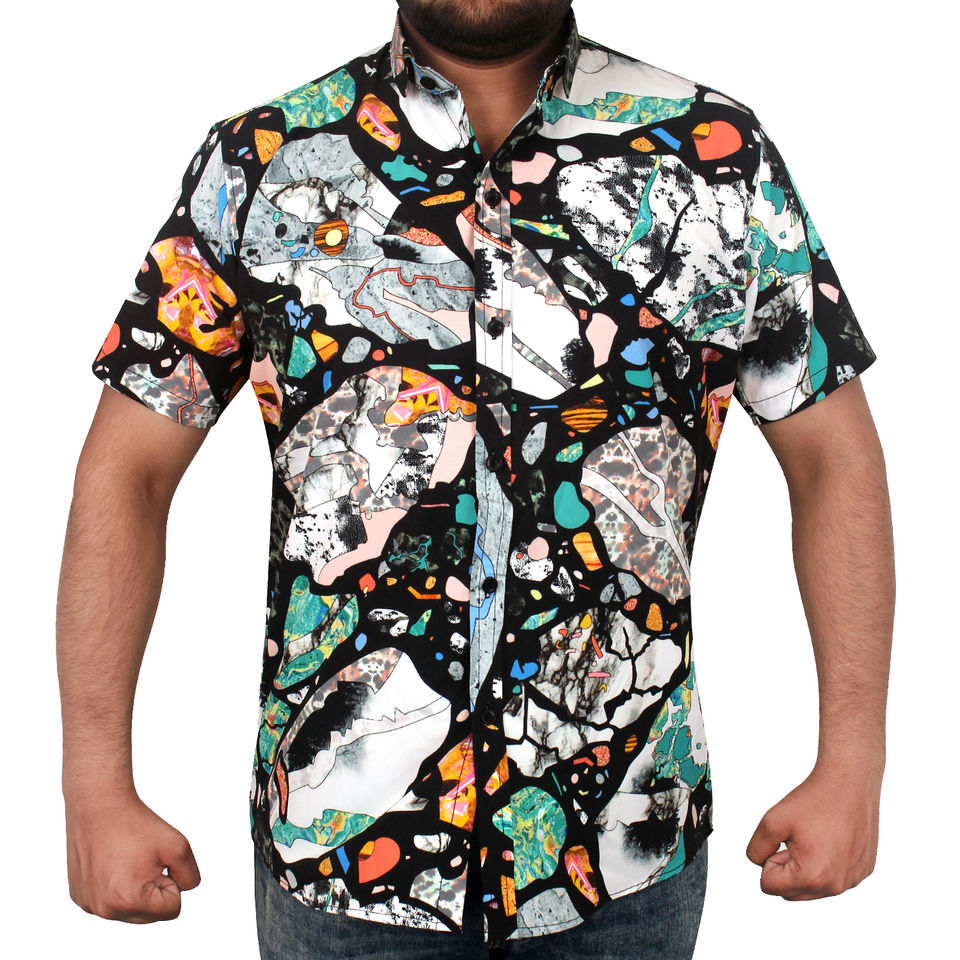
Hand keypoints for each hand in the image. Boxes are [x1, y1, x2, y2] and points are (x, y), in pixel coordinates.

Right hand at [65, 791, 200, 921]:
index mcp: (128, 901)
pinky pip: (110, 901)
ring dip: (136, 888)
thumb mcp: (179, 847)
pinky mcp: (79, 896)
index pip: (172, 909)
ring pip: (130, 909)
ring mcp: (88, 905)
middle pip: (150, 914)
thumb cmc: (137, 823)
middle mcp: (104, 909)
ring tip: (127, 860)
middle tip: (143, 860)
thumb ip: (190, 877)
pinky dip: (117, 885)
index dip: (172, 881)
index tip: (157, 860)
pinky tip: (111, 862)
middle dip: (154, 889)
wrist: (99, 804)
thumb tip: (182, 892)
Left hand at [745, 762, 880, 899]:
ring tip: (813, 837)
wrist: (849, 783)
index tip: (783, 839)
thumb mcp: (771, 821)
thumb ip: (756, 849)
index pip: (769, 885)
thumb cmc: (813, 800)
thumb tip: (759, 864)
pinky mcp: (863, 871)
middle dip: (786, 868)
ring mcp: (852, 880)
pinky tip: (831, 838)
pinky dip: (826, 863)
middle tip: (796, 839)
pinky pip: (834, 878)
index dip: (768, 859)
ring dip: (805, 867)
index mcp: (812, 877)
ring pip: (812, 888)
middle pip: (791, 892)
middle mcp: (836, 886)